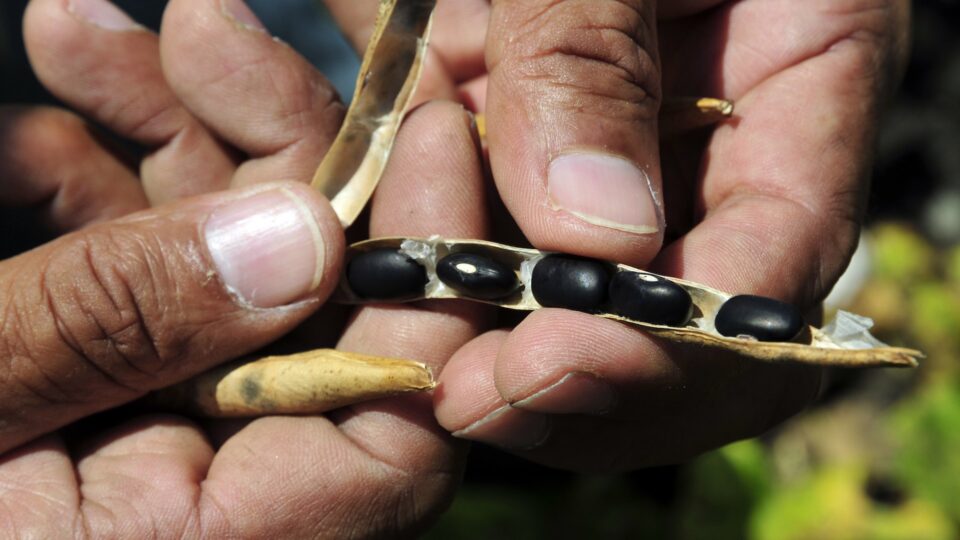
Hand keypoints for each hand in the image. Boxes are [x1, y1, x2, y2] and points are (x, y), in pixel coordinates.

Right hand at [0, 0, 485, 535]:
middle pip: (317, 307)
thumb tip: (299, 237)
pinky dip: (96, 170)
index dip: (430, 280)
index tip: (426, 133)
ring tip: (81, 31)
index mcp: (195, 539)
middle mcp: (203, 484)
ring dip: (167, 132)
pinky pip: (141, 257)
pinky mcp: (99, 363)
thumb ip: (111, 325)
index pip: (393, 424)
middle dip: (273, 153)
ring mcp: (153, 415)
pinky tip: (51, 93)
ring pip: (227, 260)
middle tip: (208, 28)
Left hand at [326, 0, 909, 469]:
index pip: (776, 259)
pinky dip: (407, 264)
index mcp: (796, 72)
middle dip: (580, 380)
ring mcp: (593, 144)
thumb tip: (593, 236)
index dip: (681, 343)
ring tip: (399, 362)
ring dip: (484, 342)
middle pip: (672, 314)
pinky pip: (462, 228)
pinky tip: (345, 280)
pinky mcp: (495, 132)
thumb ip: (594, 48)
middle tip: (471, 402)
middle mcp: (698, 135)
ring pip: (561, 295)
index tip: (554, 364)